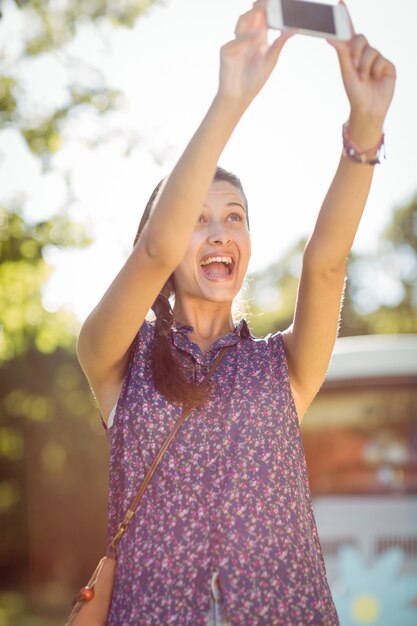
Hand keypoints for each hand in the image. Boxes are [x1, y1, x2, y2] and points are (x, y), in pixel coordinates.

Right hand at [218, 0, 293, 106]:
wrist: (240, 95)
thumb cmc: (255, 79)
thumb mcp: (271, 60)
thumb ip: (280, 43)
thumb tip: (294, 29)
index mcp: (259, 36)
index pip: (263, 15)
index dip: (268, 5)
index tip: (277, 0)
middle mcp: (247, 36)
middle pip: (251, 13)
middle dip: (259, 6)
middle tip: (268, 2)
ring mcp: (236, 42)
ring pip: (241, 21)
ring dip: (251, 16)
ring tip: (262, 13)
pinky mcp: (226, 51)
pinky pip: (234, 41)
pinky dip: (244, 39)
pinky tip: (254, 39)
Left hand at [327, 6, 395, 125]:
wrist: (368, 109)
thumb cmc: (354, 92)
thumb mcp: (346, 72)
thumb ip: (341, 53)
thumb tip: (331, 37)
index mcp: (352, 54)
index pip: (349, 32)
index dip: (345, 17)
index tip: (339, 2)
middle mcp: (365, 53)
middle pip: (360, 38)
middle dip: (356, 51)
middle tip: (354, 66)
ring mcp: (378, 58)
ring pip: (370, 51)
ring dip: (364, 67)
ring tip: (364, 79)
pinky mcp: (388, 65)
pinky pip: (381, 60)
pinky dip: (375, 71)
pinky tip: (375, 79)